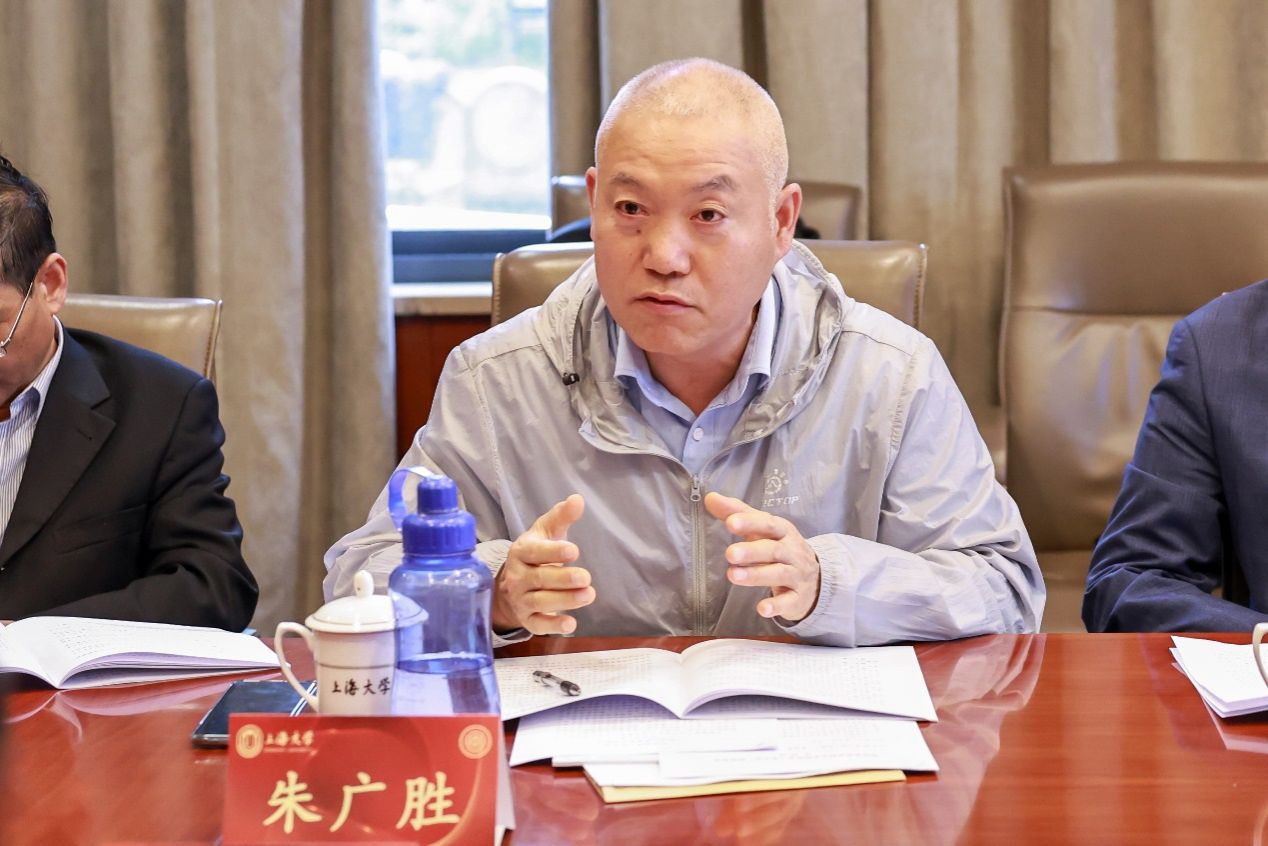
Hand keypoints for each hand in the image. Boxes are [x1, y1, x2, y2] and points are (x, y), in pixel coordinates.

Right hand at [492, 494, 593, 634]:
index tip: (574, 551)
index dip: (553, 552)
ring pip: (540, 602)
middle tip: (586, 577)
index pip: (534, 552)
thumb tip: (577, 499)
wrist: (509, 586)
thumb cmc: (534, 554)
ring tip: (589, 595)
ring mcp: (520, 599)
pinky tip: (571, 624)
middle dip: (563, 579)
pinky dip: (553, 626)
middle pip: (539, 579)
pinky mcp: (526, 619)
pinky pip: (537, 625)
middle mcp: (517, 576)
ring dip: (564, 601)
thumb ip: (561, 517)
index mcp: (522, 551)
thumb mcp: (544, 533)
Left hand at [704, 492, 820, 622]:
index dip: (750, 523)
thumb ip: (737, 513)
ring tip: (733, 576)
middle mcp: (792, 552)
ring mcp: (797, 575)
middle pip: (773, 550)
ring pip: (779, 574)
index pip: (768, 524)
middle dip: (752, 551)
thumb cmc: (780, 548)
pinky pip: (789, 601)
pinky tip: (762, 609)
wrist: (815, 578)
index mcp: (783, 531)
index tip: (731, 522)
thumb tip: (710, 497)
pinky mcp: (798, 598)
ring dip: (757, 575)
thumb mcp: (762, 530)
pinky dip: (776, 605)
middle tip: (730, 554)